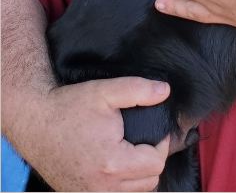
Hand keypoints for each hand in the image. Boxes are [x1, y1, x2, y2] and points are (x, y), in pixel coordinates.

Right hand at [31, 77, 169, 190]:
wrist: (34, 122)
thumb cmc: (68, 107)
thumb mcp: (105, 91)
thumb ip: (138, 90)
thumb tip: (164, 91)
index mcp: (112, 162)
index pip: (156, 163)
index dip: (161, 144)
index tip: (155, 131)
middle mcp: (101, 186)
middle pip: (149, 182)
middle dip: (152, 159)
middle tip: (145, 140)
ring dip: (139, 175)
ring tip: (133, 152)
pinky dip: (123, 185)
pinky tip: (119, 166)